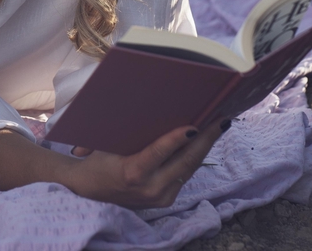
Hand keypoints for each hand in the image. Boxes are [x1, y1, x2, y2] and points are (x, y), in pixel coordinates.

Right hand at [66, 117, 228, 208]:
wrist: (90, 191)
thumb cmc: (98, 161)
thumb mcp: (108, 144)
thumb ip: (132, 134)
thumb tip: (154, 112)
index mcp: (133, 172)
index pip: (159, 153)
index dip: (178, 139)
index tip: (194, 125)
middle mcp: (151, 188)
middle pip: (185, 161)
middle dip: (205, 139)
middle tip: (220, 121)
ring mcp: (161, 196)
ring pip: (189, 168)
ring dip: (205, 147)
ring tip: (218, 127)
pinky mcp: (166, 200)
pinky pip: (184, 175)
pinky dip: (194, 158)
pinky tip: (203, 143)